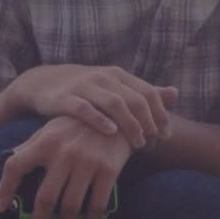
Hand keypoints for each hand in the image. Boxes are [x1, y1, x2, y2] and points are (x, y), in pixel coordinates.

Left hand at [0, 116, 133, 218]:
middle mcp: (64, 152)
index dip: (4, 189)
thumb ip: (19, 151)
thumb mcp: (46, 133)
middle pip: (45, 197)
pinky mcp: (108, 170)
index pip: (15, 166)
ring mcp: (88, 162)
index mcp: (44, 142)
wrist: (116, 116)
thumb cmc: (73, 128)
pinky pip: (97, 205)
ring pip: (71, 206)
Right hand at [18, 64, 175, 149]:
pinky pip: (84, 109)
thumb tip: (175, 93)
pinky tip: (111, 133)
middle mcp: (104, 77)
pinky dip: (99, 120)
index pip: (148, 92)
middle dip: (147, 122)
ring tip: (138, 143)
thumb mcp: (115, 86)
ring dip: (130, 124)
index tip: (165, 135)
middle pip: (134, 99)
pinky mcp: (65, 97)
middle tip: (152, 142)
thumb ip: (143, 91)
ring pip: (114, 103)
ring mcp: (84, 86)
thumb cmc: (87, 90)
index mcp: (118, 75)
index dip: (160, 114)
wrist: (44, 82)